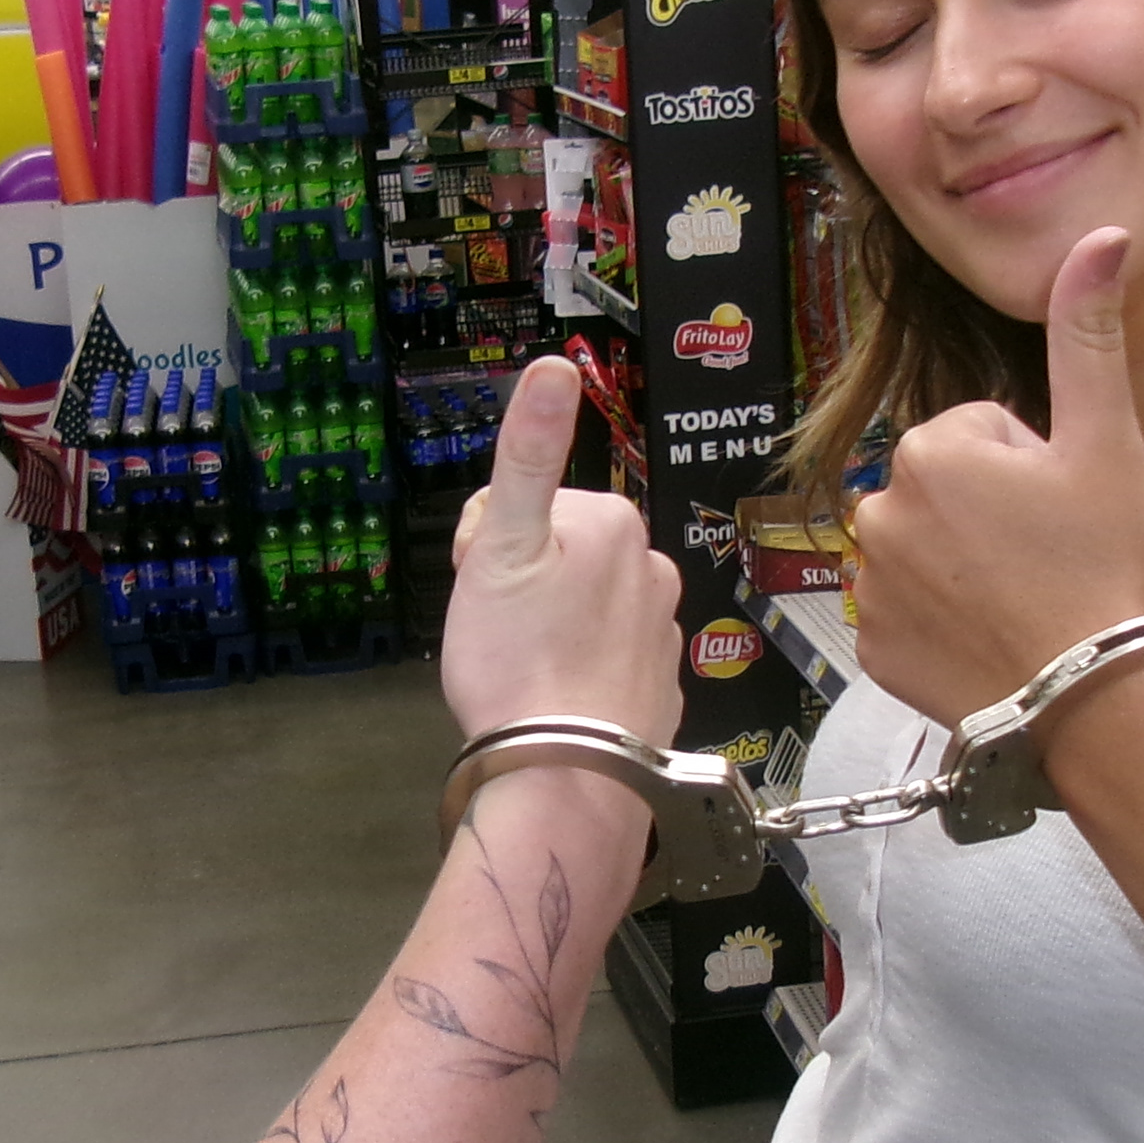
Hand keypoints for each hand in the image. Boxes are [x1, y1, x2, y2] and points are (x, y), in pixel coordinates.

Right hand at [439, 355, 683, 745]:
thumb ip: (527, 454)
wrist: (565, 775)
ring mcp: (662, 632)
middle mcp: (653, 569)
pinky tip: (554, 699)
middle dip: (522, 585)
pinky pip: (605, 658)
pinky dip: (578, 670)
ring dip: (550, 627)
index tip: (481, 588)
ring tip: (525, 671)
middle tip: (500, 635)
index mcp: (615, 524)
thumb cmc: (519, 662)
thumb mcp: (501, 546)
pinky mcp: (660, 687)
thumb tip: (553, 367)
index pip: (526, 507)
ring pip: (582, 607)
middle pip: (559, 555)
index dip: (485, 546)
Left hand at [852, 227, 1143, 726]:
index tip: (1067, 510)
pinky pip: (906, 615)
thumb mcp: (1109, 441)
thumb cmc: (1112, 567)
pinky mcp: (872, 653)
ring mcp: (870, 588)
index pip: (982, 433)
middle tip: (1054, 559)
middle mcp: (880, 512)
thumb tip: (1101, 234)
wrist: (1101, 700)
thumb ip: (1088, 333)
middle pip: (947, 490)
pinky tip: (994, 642)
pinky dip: (942, 624)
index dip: (1034, 467)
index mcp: (930, 451)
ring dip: (964, 566)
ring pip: (925, 550)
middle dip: (992, 512)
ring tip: (1028, 603)